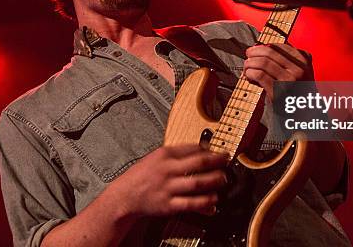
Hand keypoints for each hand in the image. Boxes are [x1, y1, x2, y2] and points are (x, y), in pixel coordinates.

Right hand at [114, 144, 228, 217]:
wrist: (125, 196)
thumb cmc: (141, 175)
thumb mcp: (156, 157)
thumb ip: (177, 153)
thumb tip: (201, 150)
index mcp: (164, 155)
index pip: (192, 148)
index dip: (210, 149)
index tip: (219, 151)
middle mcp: (167, 170)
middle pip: (199, 163)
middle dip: (217, 162)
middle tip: (227, 162)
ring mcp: (168, 188)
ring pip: (197, 183)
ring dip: (214, 181)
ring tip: (223, 179)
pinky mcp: (168, 205)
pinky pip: (191, 204)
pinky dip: (205, 202)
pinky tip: (213, 200)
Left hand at [243, 43, 313, 101]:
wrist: (304, 114)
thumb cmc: (297, 91)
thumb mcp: (299, 71)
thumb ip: (285, 58)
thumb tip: (259, 47)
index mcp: (303, 60)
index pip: (279, 46)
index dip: (263, 47)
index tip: (254, 50)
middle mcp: (298, 69)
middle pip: (269, 52)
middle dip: (254, 53)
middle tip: (247, 56)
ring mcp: (289, 81)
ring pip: (262, 63)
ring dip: (250, 63)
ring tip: (246, 68)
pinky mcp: (278, 92)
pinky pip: (259, 75)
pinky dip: (250, 73)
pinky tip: (248, 76)